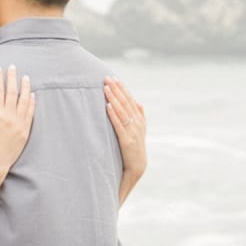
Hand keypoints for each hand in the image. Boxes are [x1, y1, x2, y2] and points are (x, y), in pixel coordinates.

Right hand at [0, 65, 34, 179]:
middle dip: (12, 78)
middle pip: (12, 92)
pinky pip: (30, 113)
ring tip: (25, 77)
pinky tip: (32, 95)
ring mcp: (19, 124)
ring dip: (25, 87)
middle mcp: (9, 117)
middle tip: (13, 67)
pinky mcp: (25, 131)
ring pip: (24, 101)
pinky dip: (31, 102)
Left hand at [104, 76, 146, 195]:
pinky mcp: (127, 141)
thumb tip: (139, 102)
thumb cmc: (135, 149)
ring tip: (106, 88)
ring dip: (114, 98)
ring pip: (122, 111)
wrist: (137, 167)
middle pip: (125, 103)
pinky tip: (108, 106)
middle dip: (116, 89)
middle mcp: (137, 123)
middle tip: (107, 78)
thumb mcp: (140, 131)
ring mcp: (133, 132)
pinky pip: (119, 125)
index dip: (122, 88)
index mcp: (139, 120)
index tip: (114, 77)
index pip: (130, 100)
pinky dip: (113, 115)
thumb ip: (140, 116)